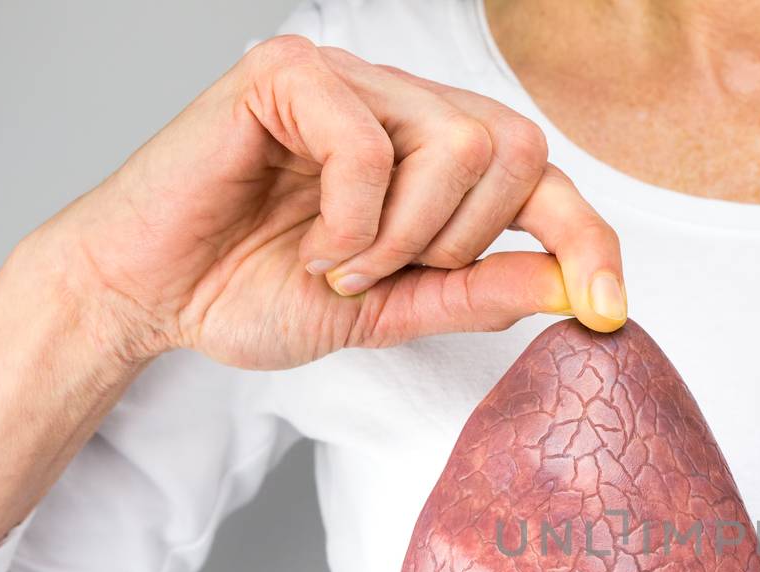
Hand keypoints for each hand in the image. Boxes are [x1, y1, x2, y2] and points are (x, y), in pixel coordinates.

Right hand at [45, 35, 623, 370]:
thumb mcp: (392, 311)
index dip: (588, 237)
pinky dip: (351, 218)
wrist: (150, 295)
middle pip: (514, 149)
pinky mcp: (289, 72)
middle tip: (386, 276)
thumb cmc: (254, 289)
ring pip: (456, 144)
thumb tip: (569, 283)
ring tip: (340, 265)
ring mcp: (349, 78)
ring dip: (403, 236)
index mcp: (432, 154)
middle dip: (462, 243)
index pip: (542, 175)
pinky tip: (311, 242)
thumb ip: (477, 293)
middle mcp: (401, 101)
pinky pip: (371, 144)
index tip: (610, 308)